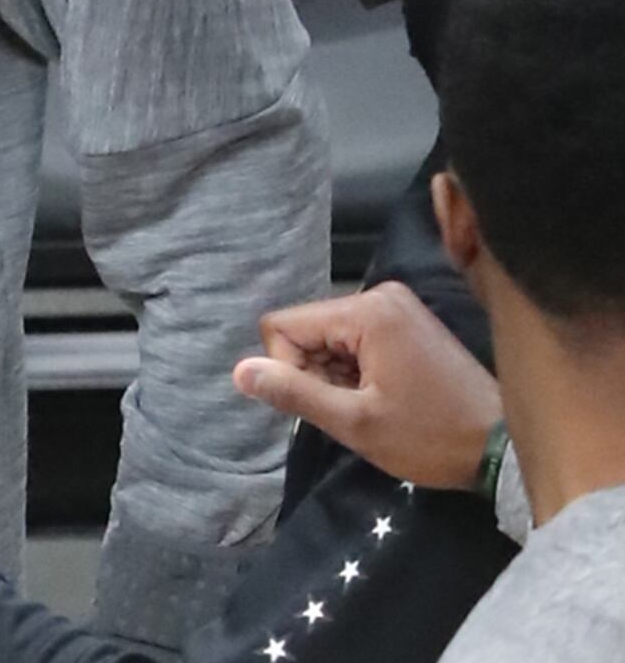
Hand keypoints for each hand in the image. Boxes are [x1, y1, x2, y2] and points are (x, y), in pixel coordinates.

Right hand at [233, 282, 501, 489]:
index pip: (282, 327)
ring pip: (327, 336)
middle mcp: (381, 295)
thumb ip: (294, 393)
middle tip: (356, 409)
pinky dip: (356, 369)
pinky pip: (354, 338)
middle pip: (306, 329)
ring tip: (374, 405)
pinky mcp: (408, 322)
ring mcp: (398, 306)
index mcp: (367, 311)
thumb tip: (239, 371)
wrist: (503, 448)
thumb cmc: (431, 437)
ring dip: (336, 374)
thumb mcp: (356, 423)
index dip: (290, 371)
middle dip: (316, 373)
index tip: (329, 404)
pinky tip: (385, 395)